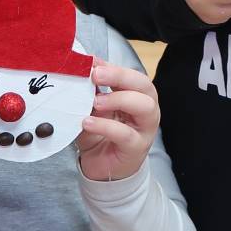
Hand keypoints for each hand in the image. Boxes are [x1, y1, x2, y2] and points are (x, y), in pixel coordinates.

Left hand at [76, 61, 159, 182]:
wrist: (101, 167)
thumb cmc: (100, 134)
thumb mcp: (93, 108)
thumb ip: (92, 90)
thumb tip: (84, 66)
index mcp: (137, 95)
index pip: (133, 75)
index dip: (113, 67)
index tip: (92, 63)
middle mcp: (147, 109)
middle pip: (144, 85)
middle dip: (120, 76)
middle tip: (95, 76)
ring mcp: (145, 129)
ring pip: (144, 106)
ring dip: (118, 99)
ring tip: (95, 102)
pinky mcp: (136, 147)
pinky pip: (125, 134)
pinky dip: (105, 126)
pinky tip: (87, 122)